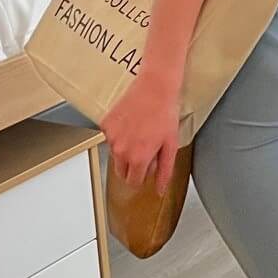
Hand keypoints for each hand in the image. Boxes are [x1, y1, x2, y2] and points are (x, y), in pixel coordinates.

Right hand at [101, 72, 181, 193]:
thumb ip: (165, 171)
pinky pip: (110, 137)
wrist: (155, 88)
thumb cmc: (165, 114)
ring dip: (126, 149)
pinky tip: (131, 123)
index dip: (143, 175)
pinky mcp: (105, 124)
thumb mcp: (171, 146)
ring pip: (115, 154)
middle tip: (147, 148)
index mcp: (138, 158)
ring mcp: (111, 137)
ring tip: (141, 132)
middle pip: (121, 171)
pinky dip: (119, 134)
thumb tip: (160, 190)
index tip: (148, 167)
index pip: (133, 182)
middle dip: (133, 166)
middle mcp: (121, 150)